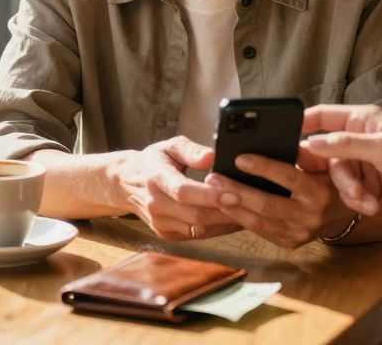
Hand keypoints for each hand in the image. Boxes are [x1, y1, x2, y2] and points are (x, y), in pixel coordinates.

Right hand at [107, 137, 242, 240]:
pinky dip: (218, 229)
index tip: (236, 194)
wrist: (126, 183)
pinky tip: (235, 219)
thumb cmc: (154, 162)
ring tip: (250, 213)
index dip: (210, 196)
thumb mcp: (170, 146)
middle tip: (254, 205)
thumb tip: (212, 156)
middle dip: (226, 212)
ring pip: (198, 229)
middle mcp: (156, 204)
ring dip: (225, 223)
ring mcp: (160, 223)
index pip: (184, 191)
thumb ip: (191, 150)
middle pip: (195, 215)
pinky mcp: (166, 234)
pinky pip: (197, 235)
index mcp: (156, 178)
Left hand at [207, 155, 352, 248]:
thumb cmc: (329, 179)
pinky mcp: (289, 242)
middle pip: (267, 204)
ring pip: (259, 221)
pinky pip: (260, 231)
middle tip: (214, 177)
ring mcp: (299, 233)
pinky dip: (240, 218)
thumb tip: (280, 142)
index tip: (240, 158)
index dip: (263, 168)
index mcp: (320, 193)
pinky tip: (225, 205)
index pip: (288, 178)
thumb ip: (306, 154)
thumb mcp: (326, 162)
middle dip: (237, 190)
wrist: (339, 214)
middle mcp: (309, 216)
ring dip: (232, 207)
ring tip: (213, 190)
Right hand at [302, 105, 381, 220]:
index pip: (322, 116)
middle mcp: (360, 139)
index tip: (283, 138)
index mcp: (362, 119)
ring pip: (337, 177)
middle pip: (325, 153)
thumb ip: (343, 145)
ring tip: (365, 200)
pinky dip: (357, 200)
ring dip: (349, 191)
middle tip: (337, 183)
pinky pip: (349, 192)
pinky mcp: (370, 185)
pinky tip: (371, 206)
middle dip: (332, 172)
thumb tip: (310, 143)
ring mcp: (365, 163)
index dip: (302, 125)